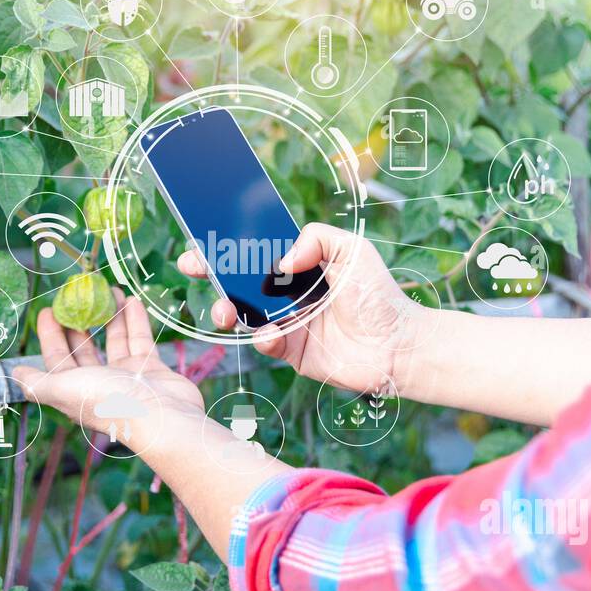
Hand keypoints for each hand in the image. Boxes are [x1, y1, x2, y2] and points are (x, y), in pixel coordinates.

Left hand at [12, 289, 203, 451]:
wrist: (163, 418)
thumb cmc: (110, 402)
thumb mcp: (65, 390)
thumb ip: (38, 383)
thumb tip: (13, 374)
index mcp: (75, 390)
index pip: (57, 358)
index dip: (50, 335)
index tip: (48, 309)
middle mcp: (98, 383)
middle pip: (84, 347)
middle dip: (79, 321)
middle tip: (78, 295)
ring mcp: (126, 376)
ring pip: (114, 339)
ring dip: (110, 315)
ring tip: (108, 289)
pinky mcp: (150, 370)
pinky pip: (140, 340)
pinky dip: (135, 320)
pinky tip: (131, 300)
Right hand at [177, 223, 427, 394]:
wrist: (398, 345)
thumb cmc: (379, 296)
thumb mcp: (353, 251)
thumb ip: (317, 239)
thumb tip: (281, 260)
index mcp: (301, 265)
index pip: (257, 252)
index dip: (231, 246)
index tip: (207, 240)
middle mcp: (289, 293)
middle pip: (240, 281)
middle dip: (212, 273)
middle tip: (193, 267)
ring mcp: (288, 322)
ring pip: (244, 314)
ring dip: (226, 309)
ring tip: (224, 310)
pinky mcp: (291, 351)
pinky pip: (264, 342)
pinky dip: (262, 337)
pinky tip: (271, 332)